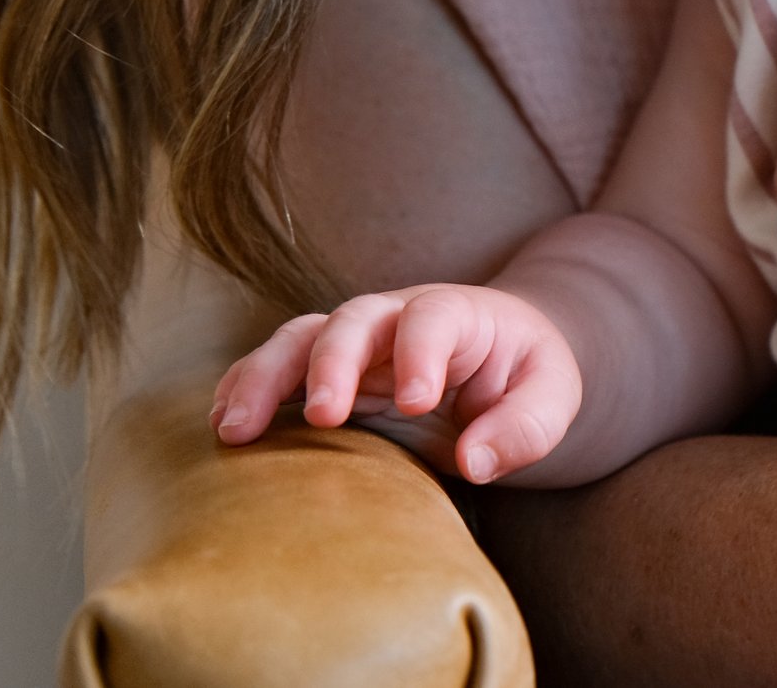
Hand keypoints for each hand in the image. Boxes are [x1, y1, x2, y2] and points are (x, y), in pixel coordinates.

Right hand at [210, 285, 581, 485]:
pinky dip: (245, 391)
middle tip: (323, 415)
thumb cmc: (522, 376)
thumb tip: (475, 462)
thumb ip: (526, 426)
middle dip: (334, 363)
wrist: (497, 360)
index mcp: (457, 314)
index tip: (419, 402)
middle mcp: (394, 319)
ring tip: (236, 428)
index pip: (433, 318)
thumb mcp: (551, 395)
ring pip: (299, 339)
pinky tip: (226, 428)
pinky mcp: (324, 374)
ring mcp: (353, 344)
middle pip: (354, 319)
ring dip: (265, 378)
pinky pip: (276, 370)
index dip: (421, 353)